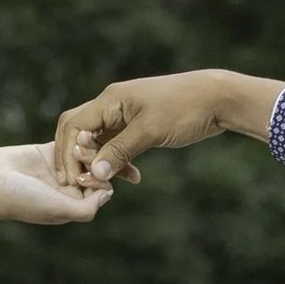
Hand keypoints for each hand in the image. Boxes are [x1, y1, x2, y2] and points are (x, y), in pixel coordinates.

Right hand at [0, 141, 110, 228]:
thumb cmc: (22, 200)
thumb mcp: (59, 209)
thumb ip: (87, 208)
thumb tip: (108, 193)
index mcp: (74, 204)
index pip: (102, 188)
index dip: (105, 177)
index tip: (97, 169)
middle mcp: (70, 188)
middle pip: (97, 169)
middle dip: (99, 159)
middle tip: (88, 152)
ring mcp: (60, 169)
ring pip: (85, 154)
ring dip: (88, 146)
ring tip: (83, 140)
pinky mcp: (49, 152)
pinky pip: (70, 142)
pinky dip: (77, 137)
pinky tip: (80, 131)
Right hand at [54, 68, 280, 190]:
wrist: (216, 98)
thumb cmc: (185, 108)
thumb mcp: (150, 131)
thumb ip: (120, 151)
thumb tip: (95, 173)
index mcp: (110, 100)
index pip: (74, 126)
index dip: (68, 153)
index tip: (72, 178)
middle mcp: (112, 105)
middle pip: (80, 132)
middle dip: (79, 159)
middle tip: (85, 184)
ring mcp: (124, 114)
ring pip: (98, 141)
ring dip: (101, 163)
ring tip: (109, 185)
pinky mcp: (137, 125)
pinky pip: (117, 144)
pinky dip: (118, 161)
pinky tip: (132, 177)